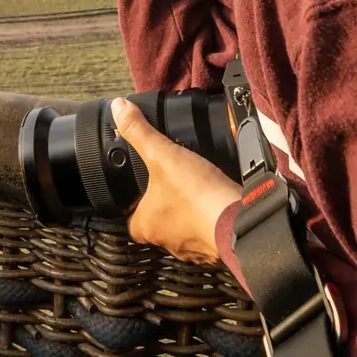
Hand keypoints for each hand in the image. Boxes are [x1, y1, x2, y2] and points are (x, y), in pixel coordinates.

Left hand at [111, 97, 242, 264]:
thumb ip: (139, 131)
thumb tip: (118, 107)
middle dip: (164, 203)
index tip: (141, 185)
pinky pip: (207, 230)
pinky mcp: (215, 245)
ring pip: (184, 227)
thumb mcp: (162, 155)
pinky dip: (210, 216)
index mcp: (145, 225)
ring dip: (189, 211)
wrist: (237, 219)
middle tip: (171, 182)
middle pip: (157, 221)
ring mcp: (193, 249)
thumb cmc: (196, 196)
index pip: (130, 215)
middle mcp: (166, 242)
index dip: (134, 199)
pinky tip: (215, 200)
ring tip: (194, 188)